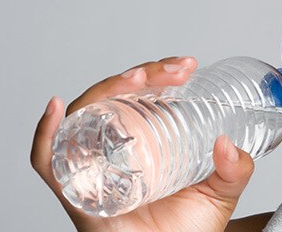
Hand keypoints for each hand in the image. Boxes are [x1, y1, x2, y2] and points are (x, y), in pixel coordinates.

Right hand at [31, 56, 254, 231]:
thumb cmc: (187, 231)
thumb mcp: (219, 194)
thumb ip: (234, 171)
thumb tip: (228, 145)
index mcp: (145, 143)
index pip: (142, 97)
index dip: (159, 75)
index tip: (186, 66)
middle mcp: (115, 149)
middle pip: (114, 99)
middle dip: (141, 75)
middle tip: (173, 71)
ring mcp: (94, 166)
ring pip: (86, 116)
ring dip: (106, 90)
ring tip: (136, 80)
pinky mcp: (76, 192)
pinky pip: (49, 161)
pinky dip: (46, 134)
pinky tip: (58, 110)